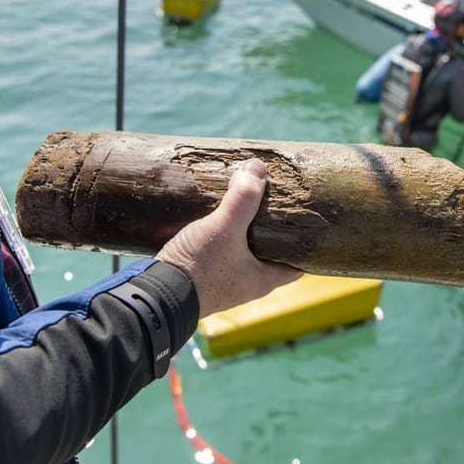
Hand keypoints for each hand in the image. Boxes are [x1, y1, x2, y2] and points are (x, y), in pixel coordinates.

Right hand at [156, 159, 301, 316]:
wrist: (156, 295)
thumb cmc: (198, 268)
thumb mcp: (224, 228)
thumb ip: (243, 199)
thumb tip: (258, 167)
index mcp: (264, 280)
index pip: (298, 264)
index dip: (304, 245)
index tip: (306, 221)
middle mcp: (247, 284)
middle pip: (271, 254)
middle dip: (272, 231)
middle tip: (275, 204)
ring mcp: (224, 282)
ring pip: (244, 253)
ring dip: (245, 233)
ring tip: (246, 205)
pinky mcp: (203, 276)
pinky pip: (221, 254)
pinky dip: (224, 238)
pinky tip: (217, 219)